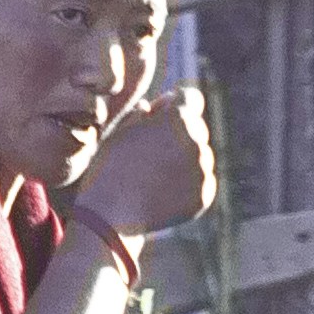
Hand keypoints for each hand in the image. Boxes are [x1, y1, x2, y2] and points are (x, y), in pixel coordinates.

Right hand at [71, 89, 217, 240]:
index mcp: (178, 117)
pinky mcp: (204, 195)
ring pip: (199, 156)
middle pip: (196, 128)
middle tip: (151, 153)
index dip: (175, 105)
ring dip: (184, 161)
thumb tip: (161, 105)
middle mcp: (197, 141)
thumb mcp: (120, 130)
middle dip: (179, 134)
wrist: (110, 215)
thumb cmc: (109, 167)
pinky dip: (187, 186)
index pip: (191, 98)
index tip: (162, 116)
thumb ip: (145, 112)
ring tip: (153, 176)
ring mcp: (203, 170)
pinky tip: (162, 193)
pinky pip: (200, 182)